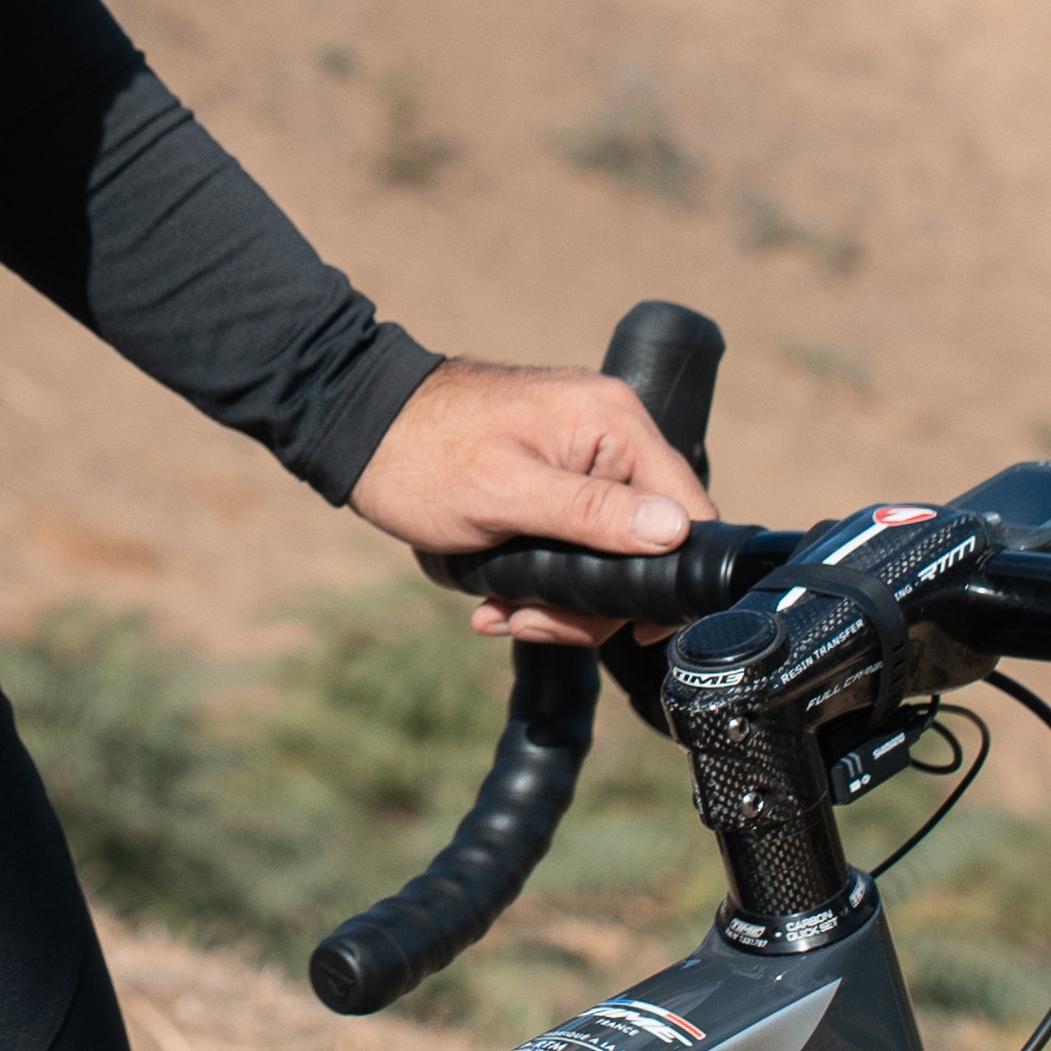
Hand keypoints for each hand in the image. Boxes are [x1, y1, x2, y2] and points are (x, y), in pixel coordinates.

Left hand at [344, 358, 702, 643]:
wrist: (361, 430)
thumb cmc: (423, 457)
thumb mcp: (506, 495)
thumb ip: (591, 514)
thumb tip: (673, 532)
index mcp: (615, 423)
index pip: (689, 509)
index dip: (673, 577)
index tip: (631, 627)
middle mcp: (612, 432)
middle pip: (648, 542)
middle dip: (592, 600)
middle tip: (529, 620)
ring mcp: (585, 455)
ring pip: (609, 553)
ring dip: (559, 599)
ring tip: (501, 613)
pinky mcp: (558, 477)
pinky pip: (576, 541)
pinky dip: (543, 578)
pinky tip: (497, 599)